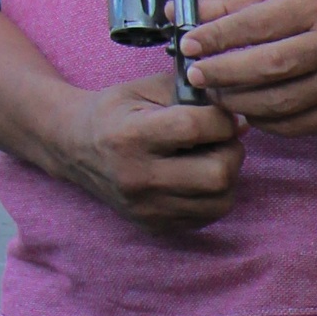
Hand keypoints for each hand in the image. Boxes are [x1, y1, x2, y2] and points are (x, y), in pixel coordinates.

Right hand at [41, 72, 245, 229]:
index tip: (222, 114)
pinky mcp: (156, 226)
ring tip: (210, 157)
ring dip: (226, 175)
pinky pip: (208, 215)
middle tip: (220, 140)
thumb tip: (240, 119)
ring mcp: (147, 208)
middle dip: (230, 151)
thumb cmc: (117, 112)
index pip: (193, 128)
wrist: (76, 147)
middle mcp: (137, 178)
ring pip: (220, 200)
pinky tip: (198, 177)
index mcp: (130, 137)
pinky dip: (214, 195)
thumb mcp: (146, 89)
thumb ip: (193, 95)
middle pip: (216, 174)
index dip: (221, 118)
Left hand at [180, 0, 316, 131]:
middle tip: (196, 76)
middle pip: (269, 66)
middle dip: (223, 73)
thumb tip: (178, 15)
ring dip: (238, 102)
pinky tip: (247, 111)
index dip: (218, 36)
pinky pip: (294, 124)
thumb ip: (231, 2)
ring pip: (279, 101)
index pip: (258, 23)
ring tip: (216, 94)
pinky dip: (264, 122)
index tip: (188, 44)